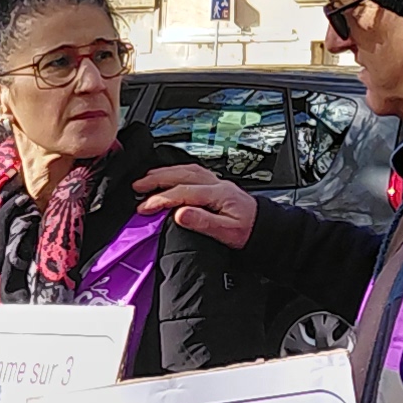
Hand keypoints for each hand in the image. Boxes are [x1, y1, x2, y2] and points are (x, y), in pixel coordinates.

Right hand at [131, 162, 257, 247]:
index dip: (160, 198)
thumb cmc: (248, 231)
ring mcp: (216, 182)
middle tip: (136, 186)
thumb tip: (180, 214)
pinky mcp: (216, 184)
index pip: (182, 192)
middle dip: (156, 179)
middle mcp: (216, 183)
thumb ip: (203, 222)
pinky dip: (176, 171)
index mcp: (218, 194)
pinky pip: (193, 171)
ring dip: (164, 172)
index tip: (144, 207)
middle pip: (181, 174)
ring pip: (186, 169)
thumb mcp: (227, 232)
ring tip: (146, 179)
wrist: (265, 228)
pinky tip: (169, 175)